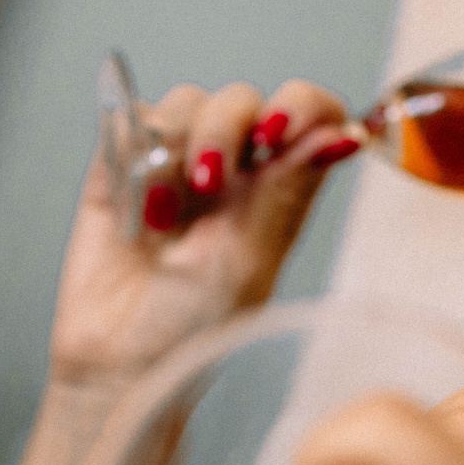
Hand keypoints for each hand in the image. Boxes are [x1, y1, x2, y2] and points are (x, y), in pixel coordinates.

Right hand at [49, 78, 351, 394]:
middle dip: (225, 128)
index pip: (308, 115)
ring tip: (160, 216)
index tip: (277, 131)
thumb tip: (343, 134)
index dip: (300, 105)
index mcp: (277, 191)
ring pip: (188, 103)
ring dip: (177, 145)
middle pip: (241, 101)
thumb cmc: (193, 332)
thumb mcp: (248, 262)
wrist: (119, 363)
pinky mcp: (121, 166)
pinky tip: (134, 203)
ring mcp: (176, 165)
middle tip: (208, 179)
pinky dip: (132, 147)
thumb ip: (286, 189)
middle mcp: (233, 171)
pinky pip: (132, 120)